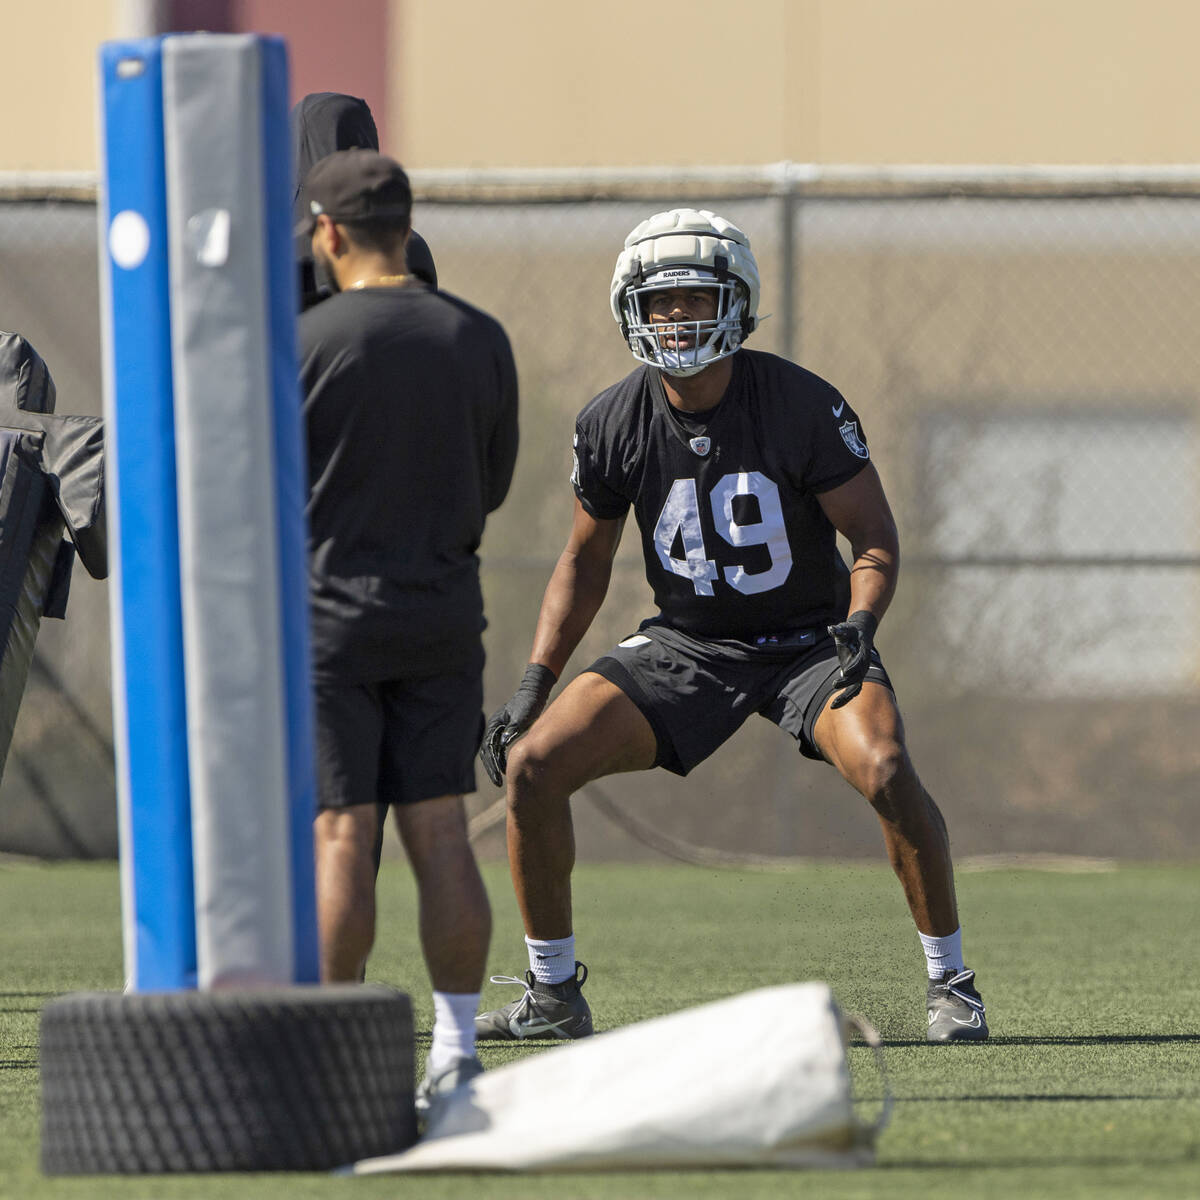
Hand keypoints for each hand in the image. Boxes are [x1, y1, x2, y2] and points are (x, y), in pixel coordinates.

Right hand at [479, 664, 556, 786]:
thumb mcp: (522, 716)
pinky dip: (502, 759)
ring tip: (501, 779)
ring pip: (493, 752)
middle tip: (498, 783)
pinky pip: (500, 749)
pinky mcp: (508, 731)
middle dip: (491, 768)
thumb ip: (512, 728)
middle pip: (487, 752)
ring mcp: (500, 729)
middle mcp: (495, 728)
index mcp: (495, 724)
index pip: (488, 749)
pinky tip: (509, 768)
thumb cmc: (529, 703)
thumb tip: (503, 743)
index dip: (492, 764)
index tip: (498, 776)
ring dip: (496, 765)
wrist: (536, 691)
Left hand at [826, 610, 878, 708]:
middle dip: (846, 682)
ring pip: (855, 688)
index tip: (844, 672)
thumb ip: (839, 630)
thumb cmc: (851, 631)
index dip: (852, 667)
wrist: (860, 634)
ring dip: (845, 697)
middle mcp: (864, 665)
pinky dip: (845, 698)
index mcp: (864, 653)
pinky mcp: (855, 676)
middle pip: (857, 678)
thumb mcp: (845, 628)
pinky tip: (835, 705)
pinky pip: (852, 690)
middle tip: (834, 684)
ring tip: (833, 706)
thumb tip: (831, 629)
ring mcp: (860, 672)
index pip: (859, 663)